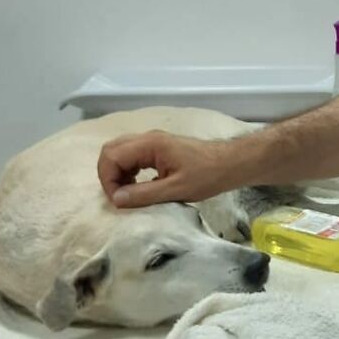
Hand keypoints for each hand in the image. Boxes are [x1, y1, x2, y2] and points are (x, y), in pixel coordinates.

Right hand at [97, 131, 233, 207]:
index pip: (111, 156)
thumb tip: (116, 199)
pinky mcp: (159, 147)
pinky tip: (138, 186)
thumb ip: (144, 194)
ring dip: (118, 172)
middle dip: (109, 174)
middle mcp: (148, 138)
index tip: (120, 200)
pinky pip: (132, 155)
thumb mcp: (175, 190)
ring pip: (120, 151)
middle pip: (111, 149)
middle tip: (121, 196)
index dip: (109, 180)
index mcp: (150, 144)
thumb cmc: (207, 176)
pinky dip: (128, 170)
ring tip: (129, 193)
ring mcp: (153, 141)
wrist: (230, 164)